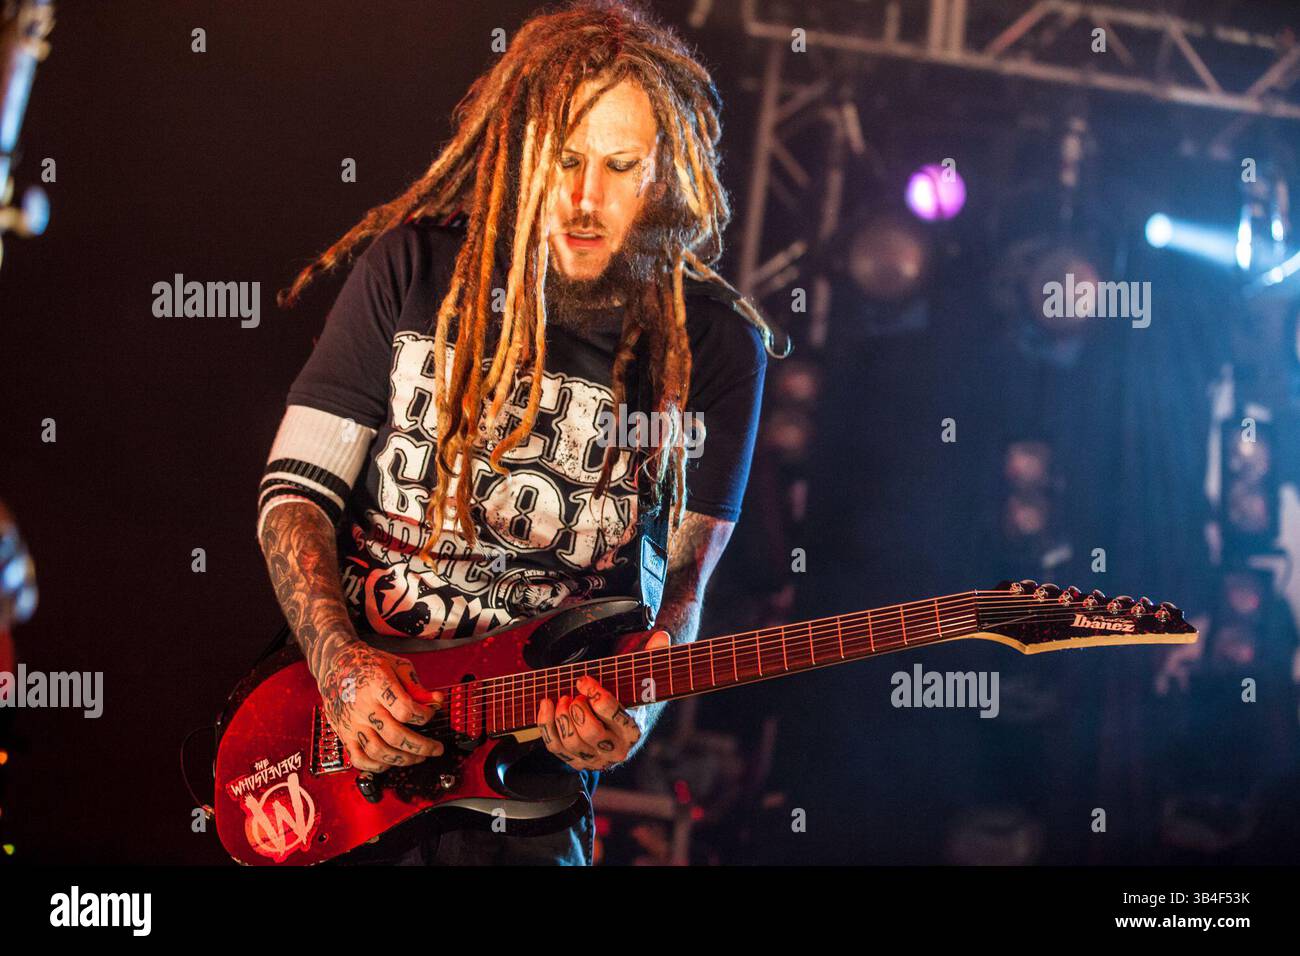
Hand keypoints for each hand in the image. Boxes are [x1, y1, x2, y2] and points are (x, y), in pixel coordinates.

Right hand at [317, 640, 445, 772]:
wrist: (334, 664)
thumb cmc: (367, 664)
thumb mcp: (396, 665)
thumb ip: (416, 685)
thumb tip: (436, 700)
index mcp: (377, 685)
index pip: (405, 708)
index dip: (424, 715)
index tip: (432, 713)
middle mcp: (363, 706)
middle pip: (395, 735)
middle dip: (421, 746)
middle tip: (436, 748)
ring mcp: (352, 723)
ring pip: (378, 751)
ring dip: (403, 759)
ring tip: (418, 757)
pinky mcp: (344, 734)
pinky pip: (358, 759)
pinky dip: (376, 766)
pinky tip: (391, 762)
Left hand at [536, 629, 670, 770]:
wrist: (616, 728)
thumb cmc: (626, 698)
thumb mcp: (639, 680)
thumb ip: (652, 658)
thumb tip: (661, 636)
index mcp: (633, 731)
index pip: (617, 717)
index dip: (597, 696)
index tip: (584, 679)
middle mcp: (615, 750)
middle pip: (592, 733)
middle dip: (578, 710)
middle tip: (574, 694)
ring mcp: (593, 758)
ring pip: (571, 742)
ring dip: (562, 716)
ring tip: (564, 698)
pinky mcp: (574, 760)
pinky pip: (555, 746)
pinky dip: (546, 724)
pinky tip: (547, 704)